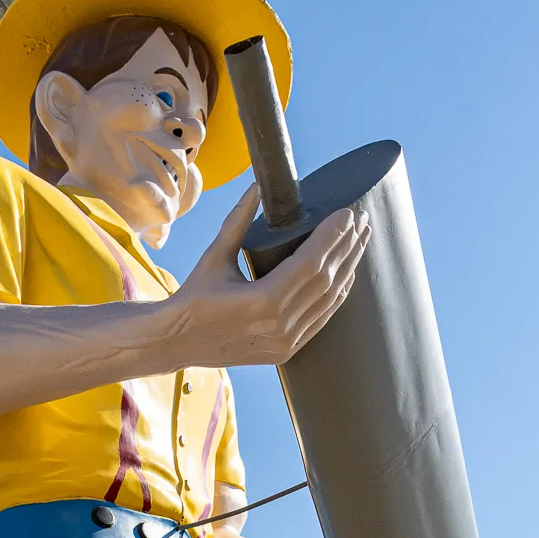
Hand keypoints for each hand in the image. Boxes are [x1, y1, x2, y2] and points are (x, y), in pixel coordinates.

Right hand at [165, 191, 368, 368]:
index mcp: (263, 301)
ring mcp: (285, 342)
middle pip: (327, 279)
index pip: (312, 263)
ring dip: (348, 268)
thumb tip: (256, 186)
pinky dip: (337, 296)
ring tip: (360, 240)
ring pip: (329, 300)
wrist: (177, 343)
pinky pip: (320, 319)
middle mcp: (279, 325)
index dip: (333, 236)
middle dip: (347, 246)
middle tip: (361, 219)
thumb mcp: (214, 256)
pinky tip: (347, 275)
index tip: (348, 212)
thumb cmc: (193, 297)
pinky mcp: (285, 351)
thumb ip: (238, 221)